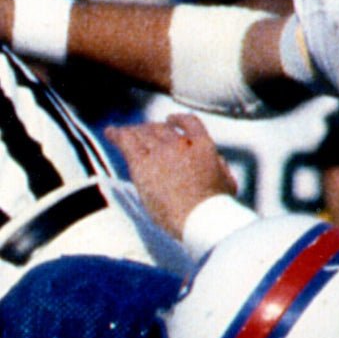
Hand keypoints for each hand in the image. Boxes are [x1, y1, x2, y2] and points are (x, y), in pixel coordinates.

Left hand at [105, 113, 237, 239]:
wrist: (199, 217)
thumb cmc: (215, 208)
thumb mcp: (227, 183)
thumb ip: (221, 168)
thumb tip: (217, 161)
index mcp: (204, 146)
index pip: (190, 122)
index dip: (178, 120)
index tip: (170, 121)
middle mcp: (181, 144)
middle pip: (160, 129)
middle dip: (150, 129)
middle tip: (141, 134)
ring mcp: (160, 152)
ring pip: (141, 133)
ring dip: (131, 132)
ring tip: (120, 132)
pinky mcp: (142, 165)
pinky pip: (126, 142)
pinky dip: (116, 134)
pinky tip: (110, 132)